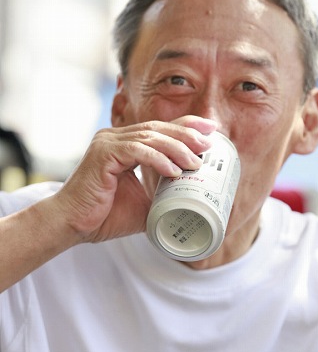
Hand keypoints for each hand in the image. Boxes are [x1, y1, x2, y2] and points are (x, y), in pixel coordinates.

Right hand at [53, 116, 215, 243]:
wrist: (73, 226)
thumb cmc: (105, 216)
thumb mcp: (145, 204)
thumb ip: (165, 197)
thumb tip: (195, 205)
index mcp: (125, 145)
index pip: (159, 129)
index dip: (186, 125)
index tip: (211, 129)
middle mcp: (115, 138)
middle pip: (157, 129)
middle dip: (187, 134)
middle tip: (209, 143)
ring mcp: (107, 143)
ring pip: (150, 137)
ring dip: (177, 148)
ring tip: (196, 162)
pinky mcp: (103, 154)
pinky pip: (137, 151)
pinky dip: (158, 159)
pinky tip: (174, 170)